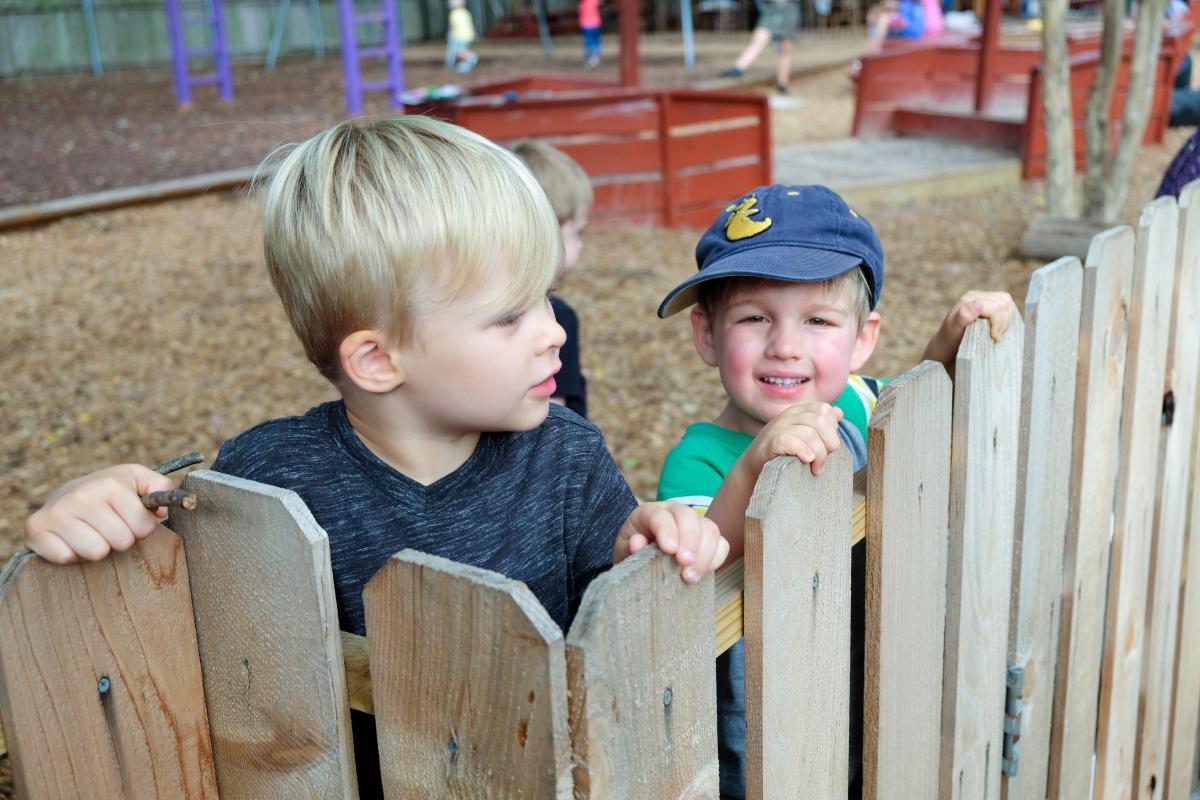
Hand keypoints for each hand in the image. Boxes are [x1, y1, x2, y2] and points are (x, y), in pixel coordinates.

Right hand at [24, 464, 176, 563]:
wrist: (68, 492)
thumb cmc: (110, 490)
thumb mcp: (137, 479)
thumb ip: (160, 486)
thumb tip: (165, 508)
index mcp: (109, 484)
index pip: (143, 527)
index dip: (142, 528)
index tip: (131, 519)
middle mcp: (80, 495)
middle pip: (121, 542)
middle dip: (121, 539)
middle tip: (110, 527)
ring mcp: (55, 512)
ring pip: (95, 552)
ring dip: (98, 548)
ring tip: (93, 533)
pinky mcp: (35, 530)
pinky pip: (65, 558)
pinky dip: (72, 554)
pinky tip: (72, 539)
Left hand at [613, 501, 729, 583]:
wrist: (642, 557)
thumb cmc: (633, 551)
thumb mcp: (624, 550)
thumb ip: (629, 547)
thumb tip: (638, 543)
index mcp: (649, 512)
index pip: (660, 515)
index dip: (667, 530)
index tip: (669, 550)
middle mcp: (674, 512)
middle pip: (689, 517)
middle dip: (690, 540)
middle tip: (684, 564)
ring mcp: (694, 523)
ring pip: (710, 529)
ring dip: (704, 554)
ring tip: (690, 577)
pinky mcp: (708, 539)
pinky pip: (721, 544)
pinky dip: (715, 559)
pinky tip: (702, 573)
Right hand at [742, 402, 844, 477]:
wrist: (753, 468)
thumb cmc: (782, 454)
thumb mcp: (803, 436)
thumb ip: (821, 426)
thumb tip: (839, 413)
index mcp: (798, 411)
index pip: (825, 409)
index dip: (832, 429)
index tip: (826, 447)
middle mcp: (788, 415)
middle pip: (821, 420)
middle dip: (829, 444)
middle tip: (822, 462)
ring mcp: (778, 427)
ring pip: (810, 433)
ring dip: (819, 454)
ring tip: (816, 468)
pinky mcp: (770, 442)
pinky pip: (792, 441)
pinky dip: (803, 452)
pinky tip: (805, 460)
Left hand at [922, 290, 1017, 367]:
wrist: (947, 347)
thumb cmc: (949, 340)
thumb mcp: (952, 330)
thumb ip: (963, 316)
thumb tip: (978, 304)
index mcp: (969, 299)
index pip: (995, 305)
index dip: (998, 322)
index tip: (994, 337)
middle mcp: (977, 296)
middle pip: (1004, 302)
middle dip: (1003, 322)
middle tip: (995, 338)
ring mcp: (985, 300)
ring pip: (1008, 304)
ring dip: (1006, 322)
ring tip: (996, 335)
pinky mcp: (991, 306)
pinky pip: (1008, 307)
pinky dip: (1007, 320)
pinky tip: (999, 330)